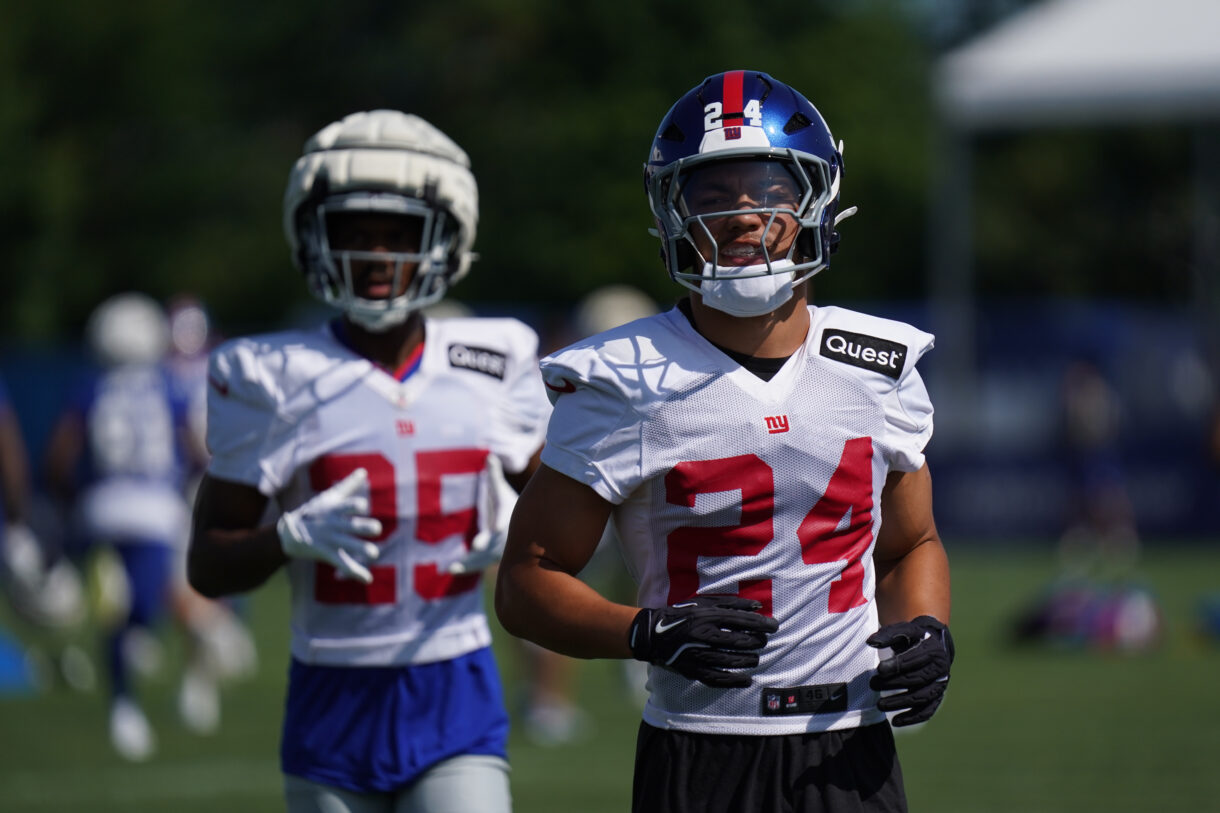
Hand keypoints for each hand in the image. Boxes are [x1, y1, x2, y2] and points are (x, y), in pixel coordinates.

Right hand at [277, 468, 381, 582]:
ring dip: (363, 550)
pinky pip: (344, 564)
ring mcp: (331, 540)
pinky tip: (368, 579)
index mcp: (335, 510)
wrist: (290, 533)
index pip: (347, 506)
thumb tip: (364, 471)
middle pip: (352, 526)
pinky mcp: (328, 554)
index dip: (356, 506)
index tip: (363, 507)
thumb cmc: (315, 511)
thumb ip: (349, 485)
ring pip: (349, 546)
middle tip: (375, 529)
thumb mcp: (330, 497)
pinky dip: (356, 572)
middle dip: (365, 527)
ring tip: (374, 553)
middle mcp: (334, 525)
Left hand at [448, 454, 516, 574]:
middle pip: (495, 543)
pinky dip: (466, 567)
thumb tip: (490, 456)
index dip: (500, 523)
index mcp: (505, 518)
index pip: (503, 520)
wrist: (522, 531)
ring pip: (484, 558)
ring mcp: (497, 549)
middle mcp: (502, 536)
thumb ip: (494, 477)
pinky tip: (450, 569)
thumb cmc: (506, 507)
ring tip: (451, 568)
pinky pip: (478, 564)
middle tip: (476, 547)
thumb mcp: (501, 492)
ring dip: (469, 563)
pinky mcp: (490, 558)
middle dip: (486, 546)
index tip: (496, 528)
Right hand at [628, 595, 778, 687]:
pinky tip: (746, 680)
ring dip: (748, 660)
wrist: (653, 633)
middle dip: (757, 642)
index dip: (761, 624)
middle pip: (738, 641)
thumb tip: (758, 606)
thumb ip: (730, 604)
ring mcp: (697, 654)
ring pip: (730, 660)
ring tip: (756, 658)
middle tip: (764, 642)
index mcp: (706, 616)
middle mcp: (703, 635)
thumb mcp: (704, 603)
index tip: (774, 626)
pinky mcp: (692, 669)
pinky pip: (717, 678)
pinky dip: (733, 681)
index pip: (741, 620)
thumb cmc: (683, 614)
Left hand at [867, 615, 954, 725]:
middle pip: (916, 679)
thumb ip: (887, 635)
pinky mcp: (936, 698)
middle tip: (872, 684)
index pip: (915, 659)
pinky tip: (896, 721)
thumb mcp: (903, 631)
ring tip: (879, 705)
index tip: (879, 669)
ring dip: (900, 702)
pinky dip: (912, 718)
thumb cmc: (913, 639)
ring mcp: (940, 685)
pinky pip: (927, 711)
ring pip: (921, 697)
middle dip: (893, 683)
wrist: (932, 646)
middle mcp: (940, 669)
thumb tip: (871, 642)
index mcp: (933, 650)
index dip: (897, 665)